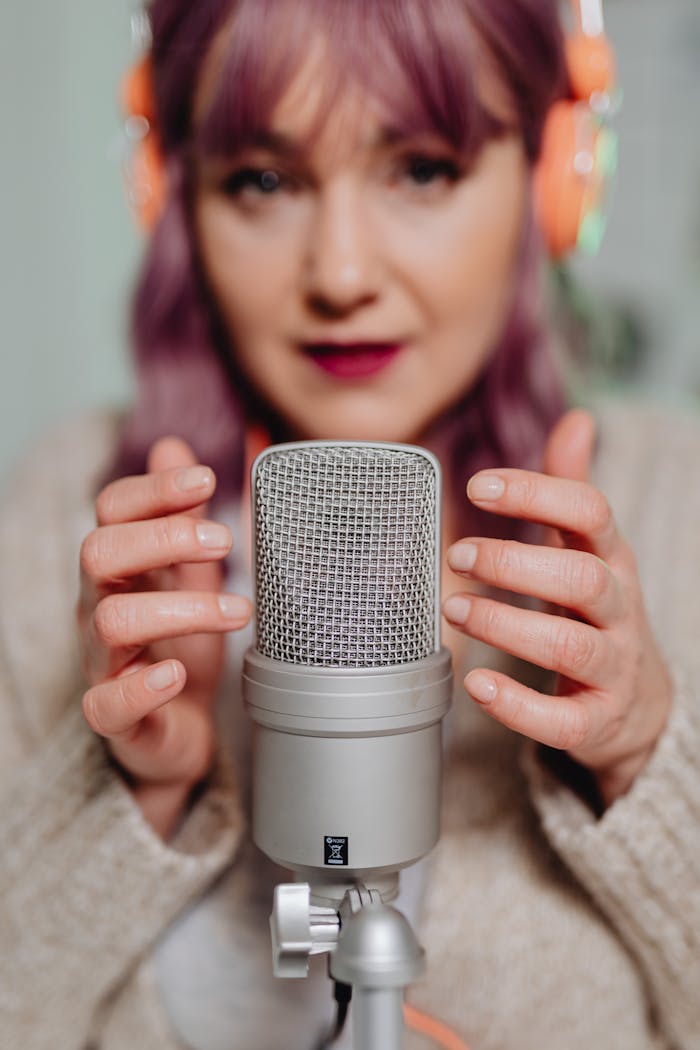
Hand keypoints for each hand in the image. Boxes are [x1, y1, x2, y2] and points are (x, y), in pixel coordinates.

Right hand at [77, 436, 251, 837]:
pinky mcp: (115, 717)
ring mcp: (103, 662)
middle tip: (225, 541)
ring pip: (110, 620)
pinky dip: (142, 688)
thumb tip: (175, 446)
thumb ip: (184, 518)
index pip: (112, 510)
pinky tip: (178, 674)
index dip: (154, 490)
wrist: (182, 729)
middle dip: (163, 537)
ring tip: (238, 610)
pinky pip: (106, 705)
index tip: (208, 479)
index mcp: (122, 568)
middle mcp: (101, 607)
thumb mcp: (191, 574)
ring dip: (181, 609)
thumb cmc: (183, 644)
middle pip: (97, 551)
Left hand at [442, 409, 672, 807]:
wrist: (638, 704)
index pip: (591, 512)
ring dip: (505, 625)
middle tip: (457, 555)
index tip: (478, 486)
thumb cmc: (596, 612)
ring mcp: (612, 667)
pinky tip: (475, 687)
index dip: (537, 494)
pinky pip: (564, 720)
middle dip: (514, 563)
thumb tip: (577, 418)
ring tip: (453, 608)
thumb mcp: (592, 550)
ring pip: (568, 646)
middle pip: (580, 579)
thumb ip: (573, 489)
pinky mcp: (596, 721)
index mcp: (611, 559)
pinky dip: (518, 706)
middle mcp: (618, 609)